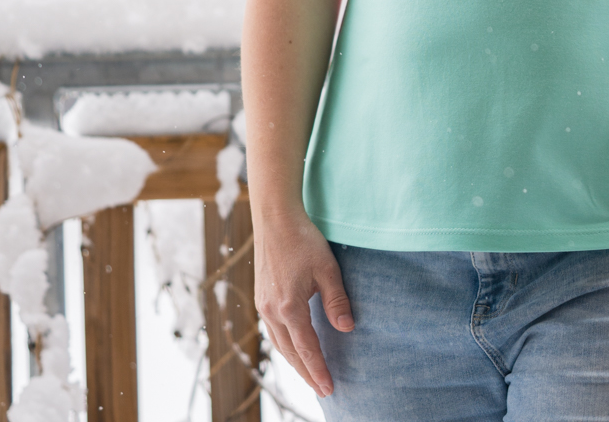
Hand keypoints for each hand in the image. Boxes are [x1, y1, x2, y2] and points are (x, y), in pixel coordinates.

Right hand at [253, 209, 353, 395]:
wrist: (275, 220)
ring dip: (295, 362)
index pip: (306, 349)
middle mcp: (271, 312)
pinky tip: (294, 347)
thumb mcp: (328, 269)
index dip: (318, 370)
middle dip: (307, 373)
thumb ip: (337, 301)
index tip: (329, 389)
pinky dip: (285, 345)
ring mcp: (263, 306)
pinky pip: (273, 332)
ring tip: (310, 375)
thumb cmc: (304, 240)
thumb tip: (347, 329)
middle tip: (323, 390)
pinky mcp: (261, 298)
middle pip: (290, 353)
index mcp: (289, 307)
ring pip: (279, 344)